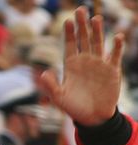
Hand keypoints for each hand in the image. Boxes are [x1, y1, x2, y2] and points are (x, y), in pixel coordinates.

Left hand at [40, 6, 123, 125]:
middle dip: (82, 25)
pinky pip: (114, 56)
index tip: (67, 21)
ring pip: (98, 43)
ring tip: (96, 18)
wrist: (92, 117)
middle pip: (83, 39)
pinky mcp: (111, 71)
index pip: (70, 45)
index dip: (69, 33)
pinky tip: (117, 38)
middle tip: (80, 10)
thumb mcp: (59, 97)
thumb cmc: (73, 107)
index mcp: (71, 65)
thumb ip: (51, 85)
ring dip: (97, 31)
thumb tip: (43, 73)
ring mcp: (99, 64)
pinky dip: (116, 47)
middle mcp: (85, 61)